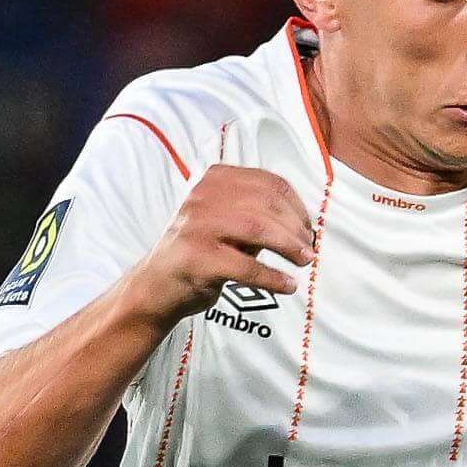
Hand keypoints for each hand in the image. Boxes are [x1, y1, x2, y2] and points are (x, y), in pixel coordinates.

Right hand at [124, 165, 314, 326]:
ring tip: (303, 262)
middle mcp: (204, 197)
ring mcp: (197, 226)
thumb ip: (261, 215)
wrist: (158, 284)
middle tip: (308, 250)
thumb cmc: (202, 251)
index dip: (297, 207)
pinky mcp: (196, 258)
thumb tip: (305, 226)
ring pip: (257, 229)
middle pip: (267, 204)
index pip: (269, 183)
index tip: (308, 228)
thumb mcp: (230, 221)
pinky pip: (245, 266)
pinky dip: (273, 277)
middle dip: (296, 229)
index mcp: (216, 181)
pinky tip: (287, 285)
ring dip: (288, 247)